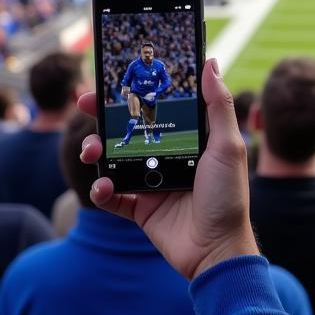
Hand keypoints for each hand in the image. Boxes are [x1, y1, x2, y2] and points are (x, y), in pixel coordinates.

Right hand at [78, 59, 257, 278]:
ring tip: (91, 151)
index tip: (117, 76)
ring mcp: (152, 182)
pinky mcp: (140, 209)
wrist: (217, 250)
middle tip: (85, 102)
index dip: (138, 91)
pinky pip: (112, 196)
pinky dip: (101, 191)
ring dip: (96, 151)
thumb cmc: (229, 196)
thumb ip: (218, 106)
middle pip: (129, 128)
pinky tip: (103, 187)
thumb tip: (211, 63)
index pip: (158, 107)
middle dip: (104, 115)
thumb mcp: (228, 146)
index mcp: (189, 138)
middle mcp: (168, 155)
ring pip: (114, 159)